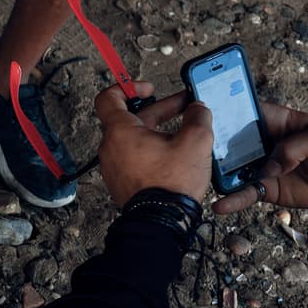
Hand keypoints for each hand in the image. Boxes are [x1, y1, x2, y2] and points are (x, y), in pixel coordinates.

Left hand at [95, 83, 212, 204]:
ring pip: (134, 139)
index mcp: (120, 131)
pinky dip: (151, 150)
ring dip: (157, 131)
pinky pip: (134, 158)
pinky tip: (175, 154)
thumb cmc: (171, 182)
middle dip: (159, 110)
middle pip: (131, 119)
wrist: (160, 221)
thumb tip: (198, 109)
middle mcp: (110, 147)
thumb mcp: (196, 141)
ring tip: (185, 132)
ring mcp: (113, 166)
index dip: (128, 87)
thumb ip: (198, 117)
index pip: (108, 98)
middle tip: (184, 107)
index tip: (149, 89)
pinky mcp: (121, 181)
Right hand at [212, 102, 307, 213]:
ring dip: (217, 173)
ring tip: (202, 178)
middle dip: (212, 145)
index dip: (223, 110)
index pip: (244, 112)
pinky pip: (245, 193)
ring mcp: (261, 165)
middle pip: (230, 141)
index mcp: (275, 121)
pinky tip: (220, 206)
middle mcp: (262, 142)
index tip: (201, 114)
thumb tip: (271, 166)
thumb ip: (297, 146)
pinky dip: (232, 200)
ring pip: (232, 169)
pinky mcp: (265, 187)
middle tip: (195, 150)